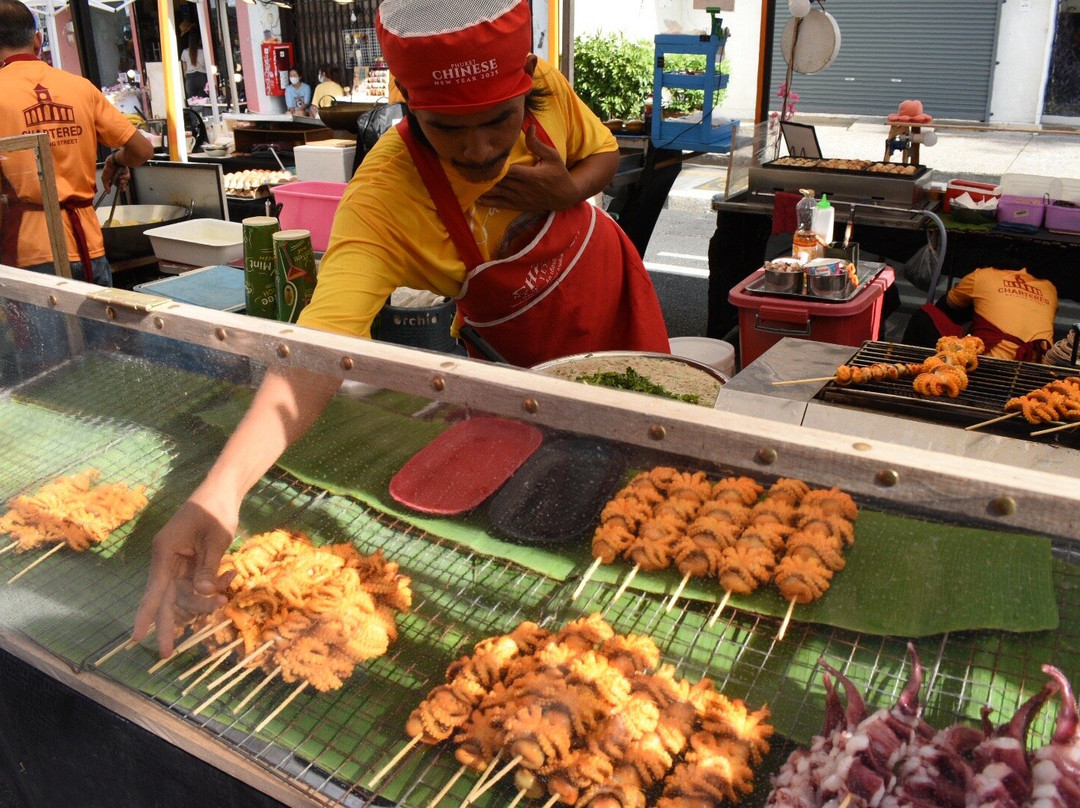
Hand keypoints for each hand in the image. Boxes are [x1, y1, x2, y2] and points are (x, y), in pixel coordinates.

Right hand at [101, 155, 129, 193]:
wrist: (115, 161)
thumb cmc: (109, 167)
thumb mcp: (104, 178)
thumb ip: (106, 185)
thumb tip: (108, 192)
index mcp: (113, 177)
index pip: (117, 184)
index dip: (119, 187)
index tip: (120, 189)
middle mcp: (118, 175)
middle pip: (122, 184)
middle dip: (122, 185)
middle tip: (121, 186)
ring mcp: (123, 174)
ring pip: (125, 181)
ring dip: (124, 182)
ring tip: (121, 180)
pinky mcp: (126, 171)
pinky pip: (127, 177)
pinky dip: (125, 177)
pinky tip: (122, 176)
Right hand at [133, 493, 238, 657]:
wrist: (222, 492)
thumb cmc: (216, 510)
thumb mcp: (215, 539)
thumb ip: (207, 568)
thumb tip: (202, 594)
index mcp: (165, 552)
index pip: (154, 590)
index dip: (146, 615)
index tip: (137, 637)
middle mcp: (166, 560)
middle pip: (165, 598)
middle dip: (169, 624)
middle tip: (167, 653)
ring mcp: (178, 562)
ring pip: (185, 594)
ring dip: (205, 599)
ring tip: (226, 594)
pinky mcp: (190, 563)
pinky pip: (197, 583)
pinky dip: (212, 584)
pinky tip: (231, 576)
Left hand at [476, 124, 580, 211]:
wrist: (565, 197)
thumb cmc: (559, 174)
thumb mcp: (553, 156)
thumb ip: (538, 144)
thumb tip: (529, 127)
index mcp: (531, 176)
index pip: (508, 171)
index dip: (495, 167)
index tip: (481, 160)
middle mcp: (522, 189)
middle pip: (498, 182)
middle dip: (484, 176)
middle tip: (466, 169)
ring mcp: (519, 199)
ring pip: (496, 193)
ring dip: (482, 189)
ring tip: (467, 182)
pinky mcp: (517, 205)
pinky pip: (499, 204)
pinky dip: (487, 201)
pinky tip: (475, 197)